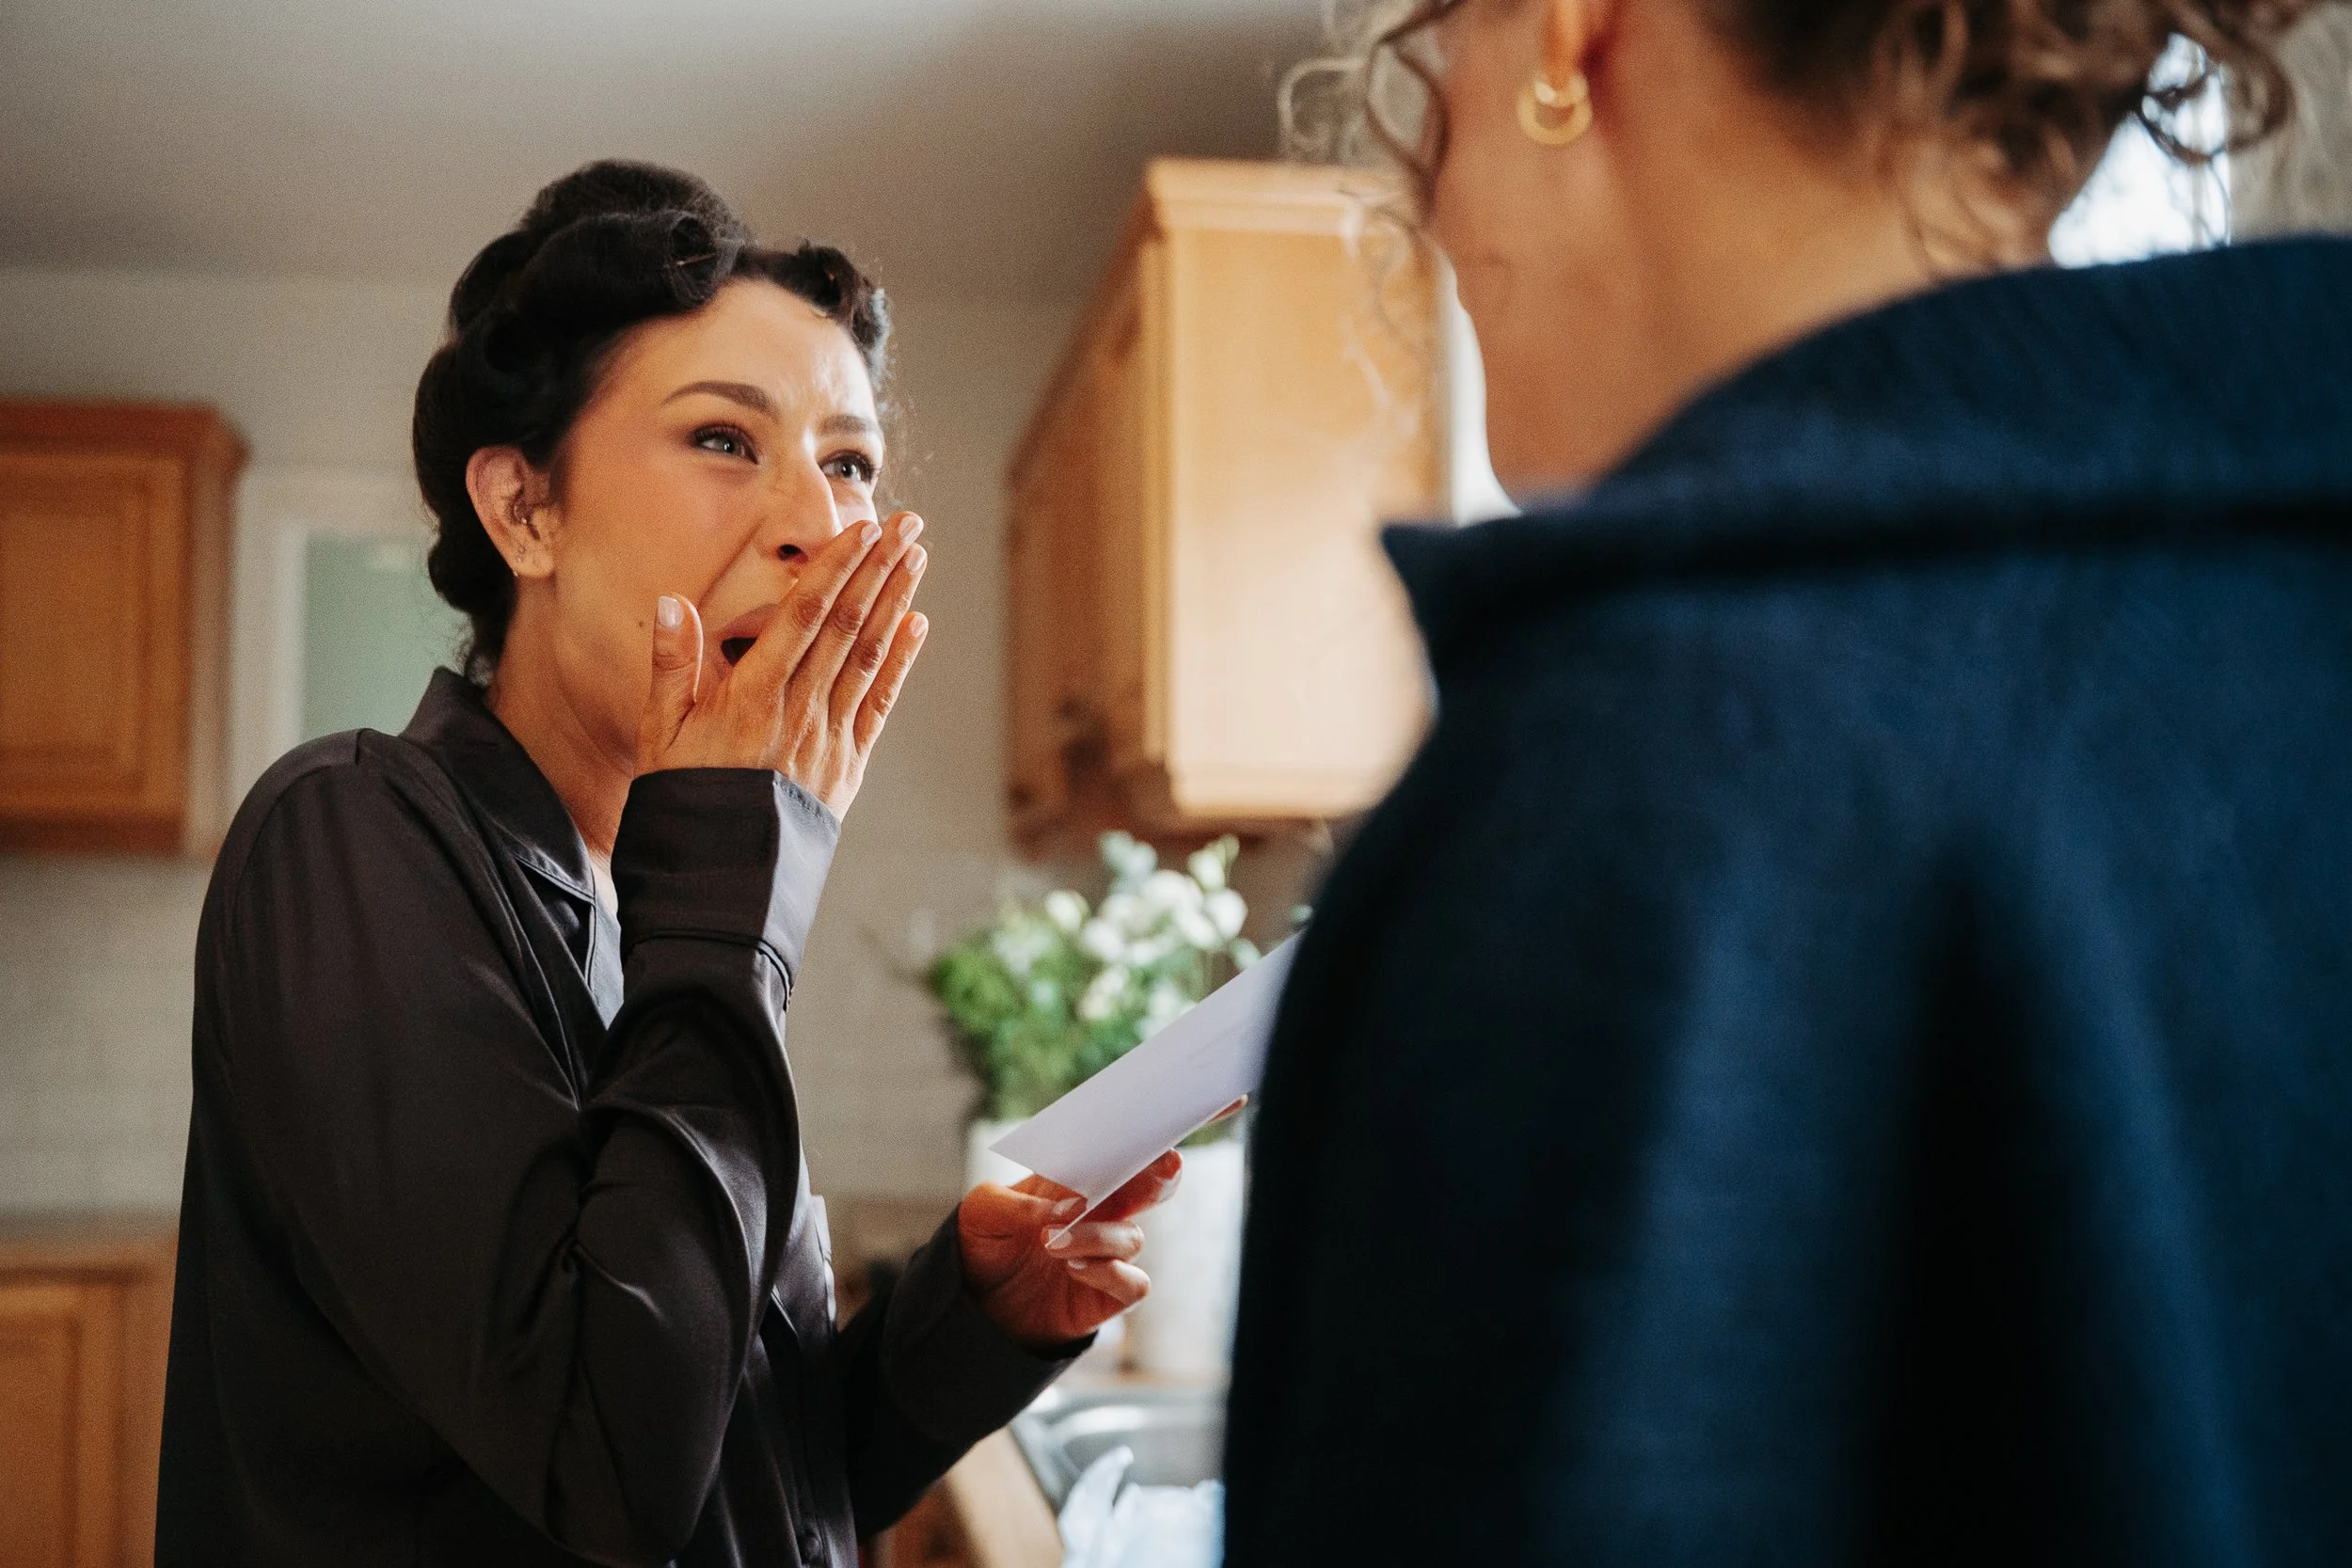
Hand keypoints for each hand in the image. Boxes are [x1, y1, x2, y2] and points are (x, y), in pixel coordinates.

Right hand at [637, 512, 929, 817]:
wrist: (719, 879)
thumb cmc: (683, 802)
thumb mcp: (659, 734)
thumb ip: (671, 666)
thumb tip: (672, 602)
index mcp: (752, 697)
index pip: (805, 616)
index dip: (838, 567)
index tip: (864, 528)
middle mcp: (800, 712)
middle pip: (848, 626)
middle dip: (880, 568)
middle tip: (909, 523)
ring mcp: (829, 739)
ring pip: (870, 656)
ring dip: (896, 601)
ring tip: (917, 556)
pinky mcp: (846, 766)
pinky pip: (879, 703)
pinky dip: (900, 661)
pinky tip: (916, 624)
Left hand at [958, 1154, 1183, 1351]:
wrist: (978, 1300)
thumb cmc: (986, 1241)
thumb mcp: (983, 1211)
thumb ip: (1018, 1204)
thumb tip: (1062, 1210)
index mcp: (1080, 1181)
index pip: (1122, 1155)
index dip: (1146, 1144)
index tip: (1158, 1138)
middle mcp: (1103, 1214)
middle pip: (1152, 1188)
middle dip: (1159, 1177)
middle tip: (1162, 1166)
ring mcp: (1108, 1254)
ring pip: (1132, 1237)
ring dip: (1096, 1236)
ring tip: (1050, 1242)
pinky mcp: (1110, 1294)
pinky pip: (1134, 1283)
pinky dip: (1110, 1274)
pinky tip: (1073, 1269)